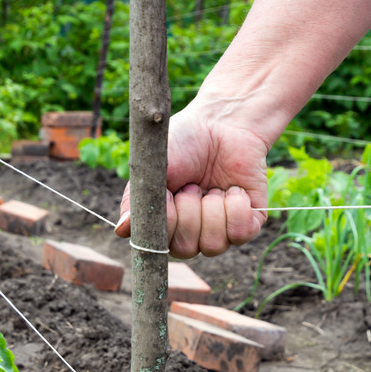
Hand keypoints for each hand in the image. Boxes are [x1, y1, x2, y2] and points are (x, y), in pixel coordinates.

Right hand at [115, 101, 270, 257]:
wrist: (221, 122)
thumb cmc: (182, 142)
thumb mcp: (151, 168)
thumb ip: (135, 201)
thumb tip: (121, 230)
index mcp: (165, 223)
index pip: (159, 247)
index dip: (166, 221)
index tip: (168, 193)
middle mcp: (192, 232)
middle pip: (187, 249)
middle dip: (189, 211)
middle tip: (192, 184)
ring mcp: (221, 229)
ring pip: (214, 245)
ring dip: (212, 208)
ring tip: (211, 186)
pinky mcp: (249, 222)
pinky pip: (241, 233)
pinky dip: (235, 207)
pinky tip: (233, 189)